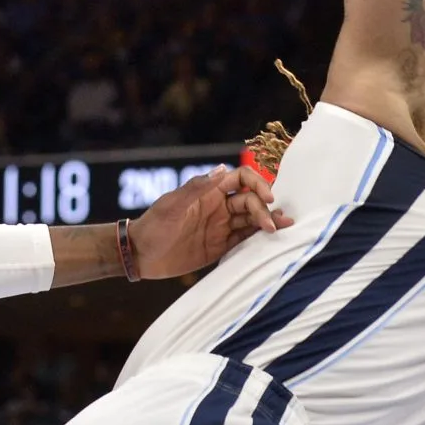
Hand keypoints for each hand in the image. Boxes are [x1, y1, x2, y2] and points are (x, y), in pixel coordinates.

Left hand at [127, 166, 290, 279]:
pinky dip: (257, 240)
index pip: (242, 179)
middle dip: (265, 210)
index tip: (268, 198)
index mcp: (209, 191)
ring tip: (284, 229)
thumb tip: (222, 168)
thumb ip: (197, 188)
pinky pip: (243, 241)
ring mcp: (220, 227)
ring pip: (250, 221)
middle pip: (251, 201)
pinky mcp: (219, 247)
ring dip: (267, 223)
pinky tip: (270, 243)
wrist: (140, 255)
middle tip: (272, 225)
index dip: (258, 184)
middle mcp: (219, 207)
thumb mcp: (172, 206)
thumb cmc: (153, 226)